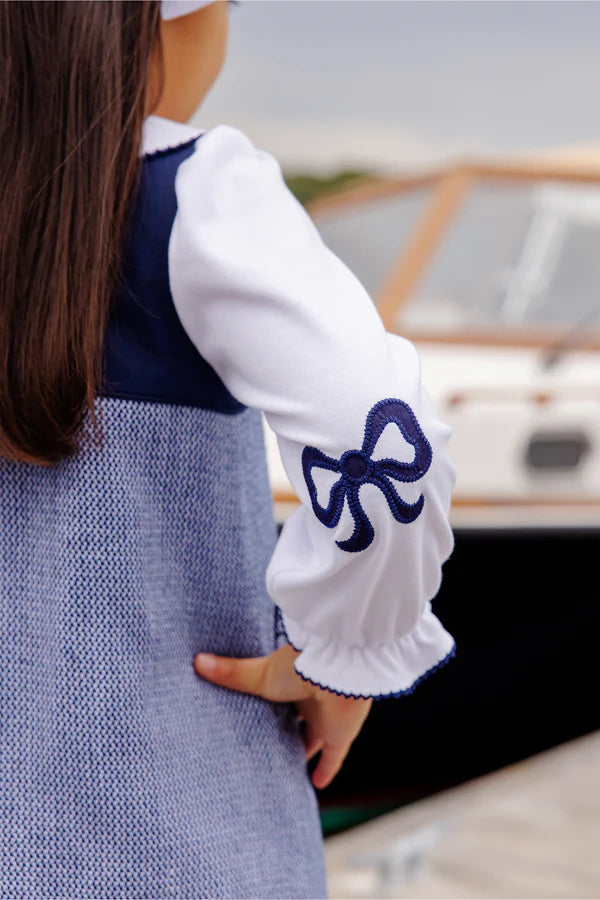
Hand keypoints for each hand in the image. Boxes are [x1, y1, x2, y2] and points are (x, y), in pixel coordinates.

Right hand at [193, 643, 371, 788]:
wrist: (332, 671)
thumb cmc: (297, 667)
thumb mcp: (257, 675)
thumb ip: (230, 673)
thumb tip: (196, 661)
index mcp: (290, 684)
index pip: (278, 701)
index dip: (268, 711)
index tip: (254, 721)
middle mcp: (308, 702)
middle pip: (296, 721)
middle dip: (284, 733)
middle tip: (267, 749)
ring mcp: (325, 719)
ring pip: (314, 740)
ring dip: (303, 752)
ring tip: (287, 769)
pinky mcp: (339, 737)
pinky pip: (333, 759)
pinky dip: (326, 771)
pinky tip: (317, 784)